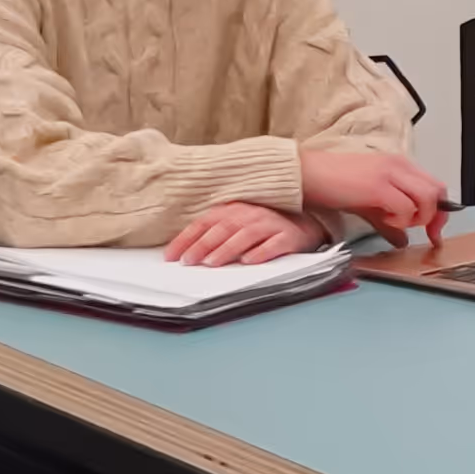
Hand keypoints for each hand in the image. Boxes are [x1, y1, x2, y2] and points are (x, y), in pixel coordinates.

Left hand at [168, 199, 320, 267]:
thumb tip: (185, 254)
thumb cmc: (262, 229)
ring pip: (245, 235)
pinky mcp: (287, 237)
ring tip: (212, 263)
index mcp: (232, 210)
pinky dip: (261, 252)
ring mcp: (269, 224)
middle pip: (222, 228)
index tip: (171, 257)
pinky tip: (249, 261)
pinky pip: (274, 244)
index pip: (204, 223)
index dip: (185, 239)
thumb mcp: (236, 226)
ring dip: (227, 249)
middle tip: (189, 261)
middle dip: (203, 245)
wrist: (303, 225)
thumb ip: (213, 236)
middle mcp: (249, 214)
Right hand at [296, 138, 448, 245]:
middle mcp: (398, 165)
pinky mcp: (379, 187)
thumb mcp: (368, 205)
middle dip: (436, 218)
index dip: (440, 211)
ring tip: (397, 223)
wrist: (307, 175)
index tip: (435, 231)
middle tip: (426, 234)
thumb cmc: (333, 184)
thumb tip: (403, 241)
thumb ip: (389, 222)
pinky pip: (406, 208)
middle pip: (437, 191)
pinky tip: (385, 221)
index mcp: (398, 165)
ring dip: (419, 218)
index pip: (435, 185)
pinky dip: (401, 221)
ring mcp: (390, 174)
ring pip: (428, 198)